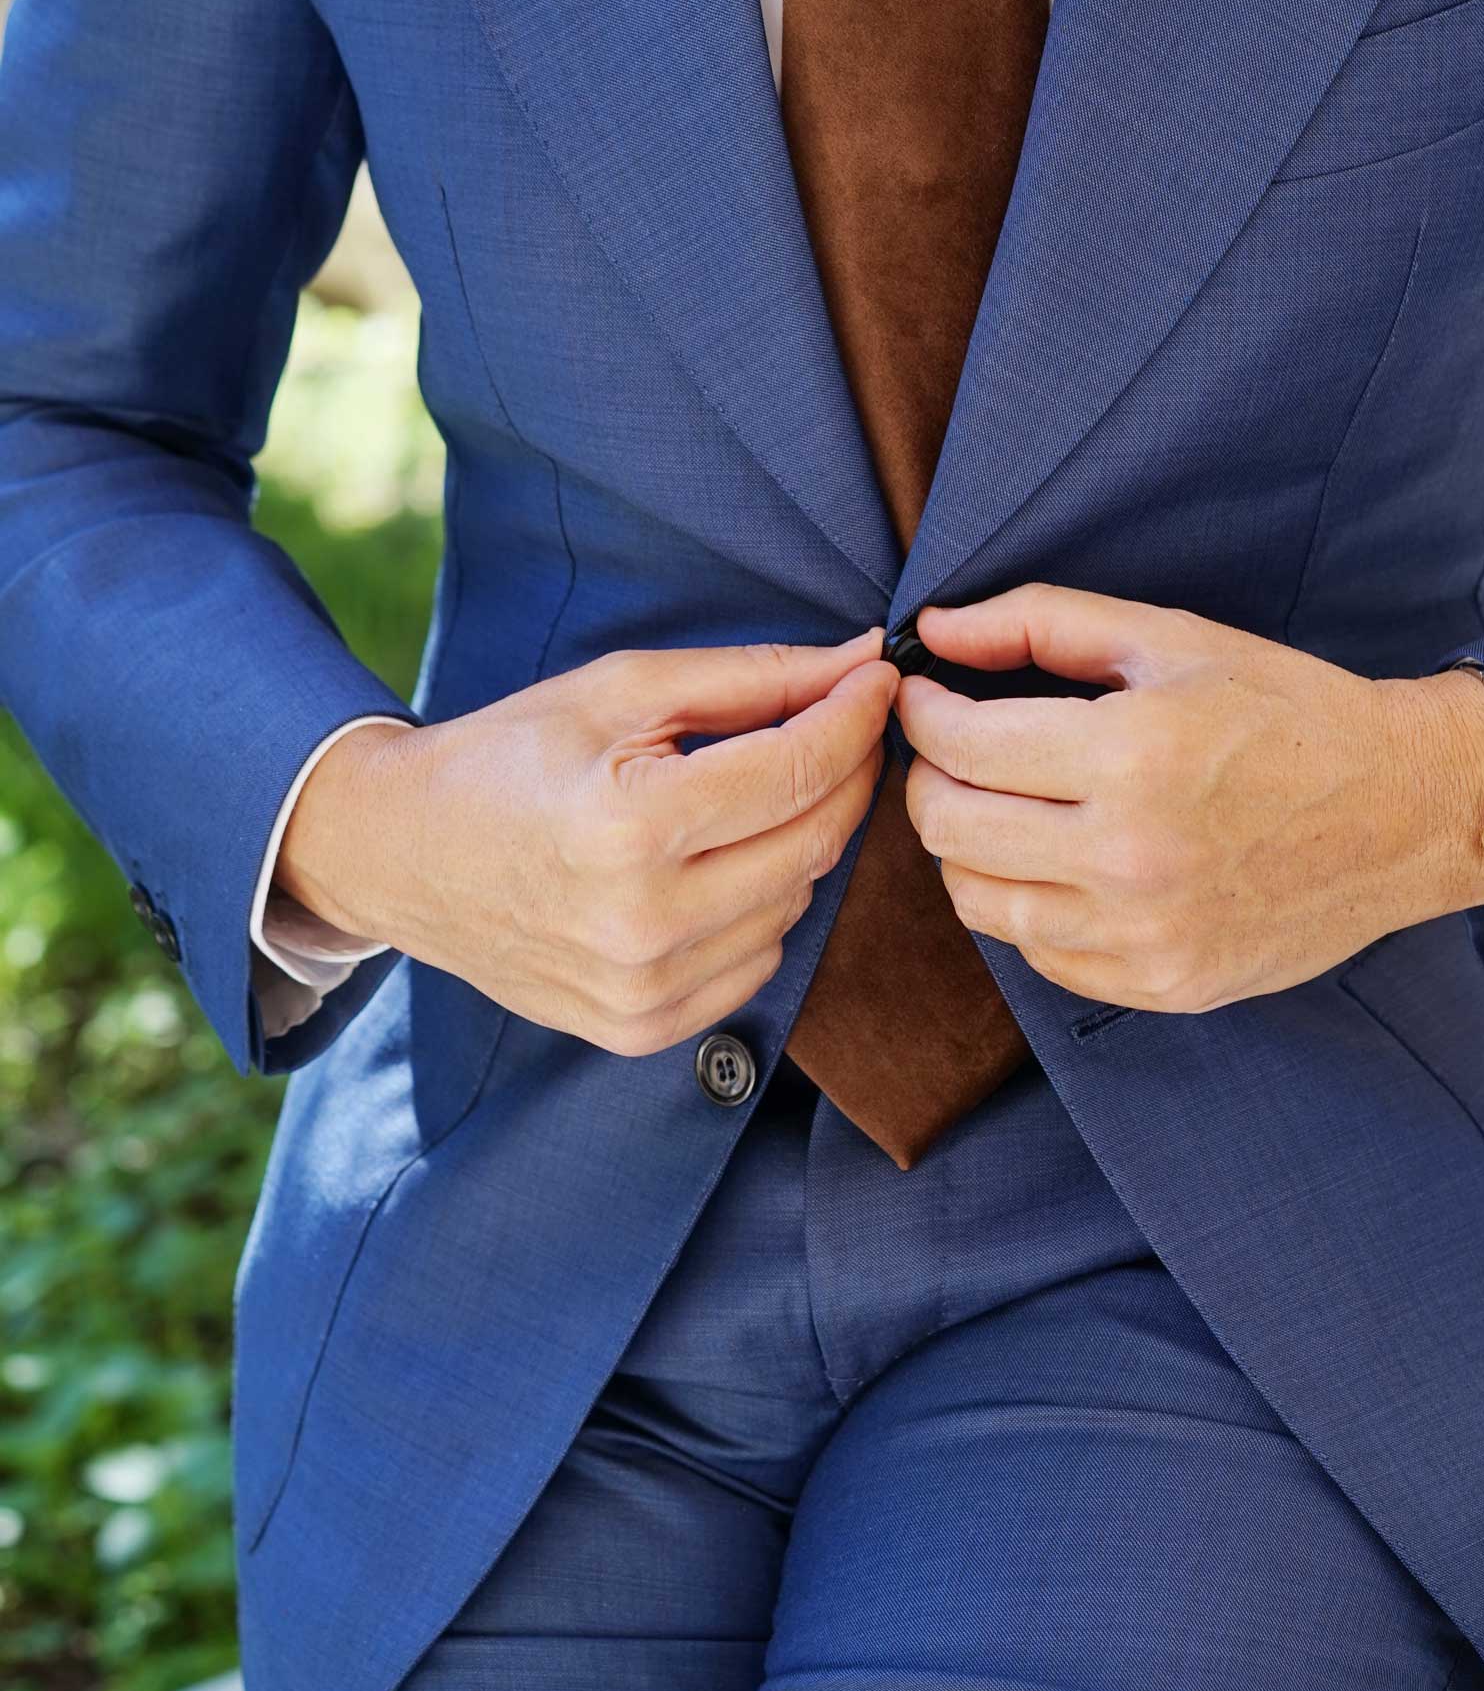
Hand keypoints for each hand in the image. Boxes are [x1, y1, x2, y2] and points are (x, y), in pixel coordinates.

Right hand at [274, 632, 897, 1053]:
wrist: (400, 854)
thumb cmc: (509, 756)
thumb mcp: (620, 691)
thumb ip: (749, 679)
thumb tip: (855, 662)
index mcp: (631, 826)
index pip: (798, 770)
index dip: (854, 715)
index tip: (876, 678)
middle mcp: (643, 921)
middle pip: (814, 841)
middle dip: (844, 774)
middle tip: (839, 724)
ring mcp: (643, 989)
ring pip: (795, 903)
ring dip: (799, 841)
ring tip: (753, 796)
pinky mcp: (640, 1029)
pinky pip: (758, 965)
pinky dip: (760, 908)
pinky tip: (718, 865)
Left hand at [896, 585, 1483, 1013]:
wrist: (1403, 811)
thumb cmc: (1288, 710)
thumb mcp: (1173, 637)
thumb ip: (1042, 622)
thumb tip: (934, 629)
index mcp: (1133, 753)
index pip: (960, 744)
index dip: (922, 712)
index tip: (926, 695)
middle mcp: (1131, 855)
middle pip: (950, 829)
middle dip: (930, 779)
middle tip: (954, 751)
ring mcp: (1145, 934)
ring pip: (979, 902)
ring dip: (967, 848)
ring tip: (1003, 806)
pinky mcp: (1161, 984)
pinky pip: (1040, 954)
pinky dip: (1027, 905)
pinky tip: (1060, 862)